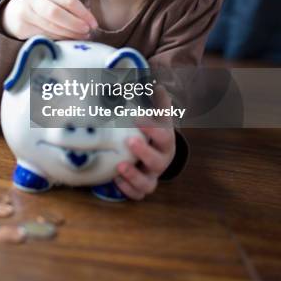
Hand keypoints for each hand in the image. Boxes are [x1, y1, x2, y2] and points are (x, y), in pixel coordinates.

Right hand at [2, 0, 97, 40]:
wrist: (12, 13)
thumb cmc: (41, 7)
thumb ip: (67, 7)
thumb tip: (91, 23)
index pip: (68, 0)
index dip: (83, 13)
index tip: (94, 24)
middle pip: (56, 13)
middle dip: (74, 24)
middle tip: (87, 32)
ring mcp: (26, 14)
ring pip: (50, 26)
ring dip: (69, 34)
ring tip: (82, 38)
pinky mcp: (22, 28)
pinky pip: (44, 36)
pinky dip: (59, 40)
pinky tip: (69, 41)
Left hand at [113, 85, 175, 199]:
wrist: (160, 154)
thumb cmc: (156, 132)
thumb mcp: (160, 116)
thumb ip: (159, 101)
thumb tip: (158, 85)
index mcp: (165, 142)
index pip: (164, 136)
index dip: (152, 128)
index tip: (137, 118)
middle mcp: (161, 161)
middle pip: (157, 162)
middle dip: (144, 153)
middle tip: (129, 141)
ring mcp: (151, 176)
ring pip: (148, 184)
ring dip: (134, 176)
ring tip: (119, 166)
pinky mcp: (141, 188)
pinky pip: (137, 195)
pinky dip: (128, 190)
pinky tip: (115, 180)